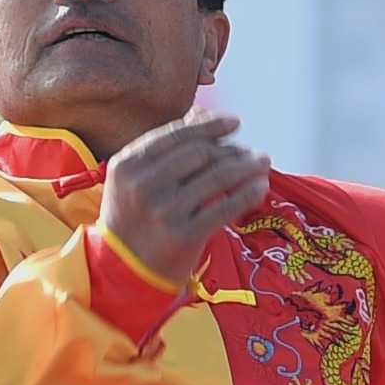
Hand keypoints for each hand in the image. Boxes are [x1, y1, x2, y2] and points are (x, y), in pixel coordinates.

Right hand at [97, 109, 272, 290]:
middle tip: (251, 152)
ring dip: (247, 166)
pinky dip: (248, 193)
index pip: (177, 134)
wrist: (122, 270)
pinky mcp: (183, 236)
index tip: (234, 123)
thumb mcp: (133, 180)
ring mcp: (164, 211)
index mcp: (128, 163)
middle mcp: (144, 184)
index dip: (210, 125)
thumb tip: (200, 114)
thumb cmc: (132, 219)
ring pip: (217, 176)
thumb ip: (163, 150)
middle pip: (201, 153)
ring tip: (262, 162)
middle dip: (232, 149)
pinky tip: (260, 186)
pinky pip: (225, 208)